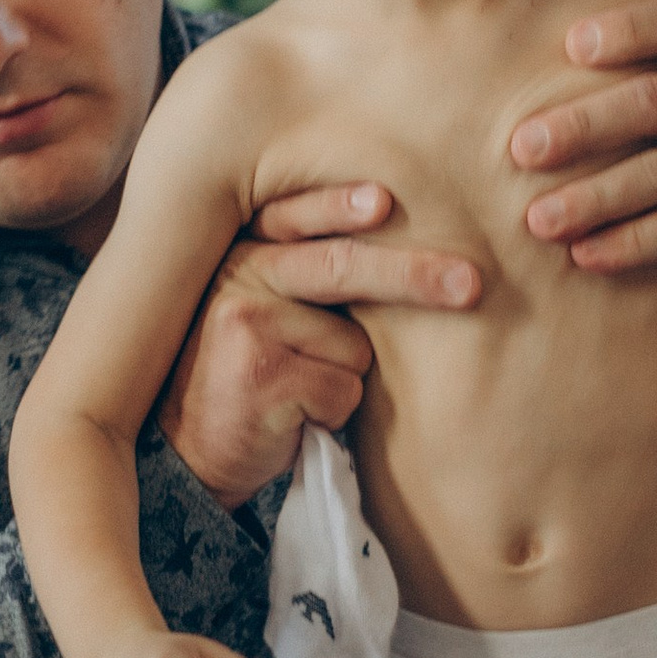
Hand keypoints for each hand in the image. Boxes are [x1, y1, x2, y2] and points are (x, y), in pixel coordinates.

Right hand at [157, 185, 482, 506]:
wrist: (186, 456)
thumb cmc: (243, 379)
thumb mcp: (260, 313)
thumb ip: (305, 280)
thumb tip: (402, 257)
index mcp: (241, 255)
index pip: (296, 218)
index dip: (339, 206)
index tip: (384, 201)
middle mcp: (238, 278)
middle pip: (343, 267)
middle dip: (415, 275)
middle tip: (470, 284)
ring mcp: (247, 323)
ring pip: (353, 345)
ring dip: (343, 377)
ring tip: (297, 393)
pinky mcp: (263, 375)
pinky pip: (343, 390)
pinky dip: (332, 412)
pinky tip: (291, 418)